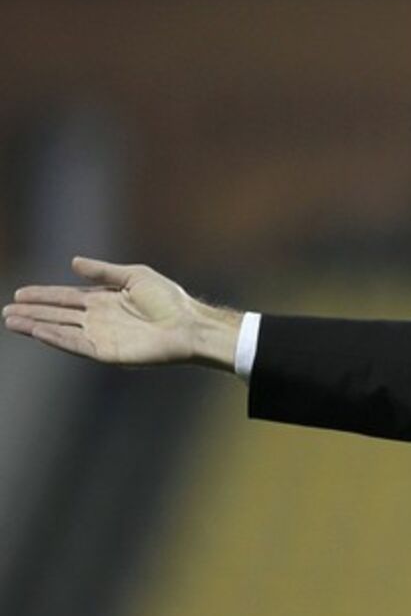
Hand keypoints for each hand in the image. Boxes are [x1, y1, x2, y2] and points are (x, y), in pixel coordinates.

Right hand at [3, 257, 241, 369]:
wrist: (189, 324)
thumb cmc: (169, 300)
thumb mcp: (134, 276)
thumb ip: (103, 271)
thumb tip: (72, 262)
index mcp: (104, 300)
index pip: (66, 298)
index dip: (43, 296)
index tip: (19, 294)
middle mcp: (99, 319)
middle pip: (58, 315)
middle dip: (32, 313)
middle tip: (6, 311)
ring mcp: (101, 336)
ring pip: (61, 330)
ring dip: (36, 326)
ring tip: (12, 322)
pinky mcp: (107, 352)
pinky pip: (77, 345)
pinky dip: (57, 339)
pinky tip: (39, 332)